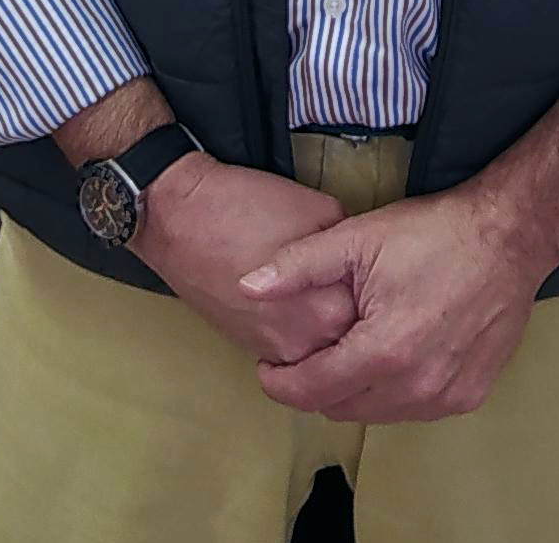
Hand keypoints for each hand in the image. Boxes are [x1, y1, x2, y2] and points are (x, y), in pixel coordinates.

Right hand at [132, 154, 362, 366]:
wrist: (180, 218)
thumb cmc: (247, 207)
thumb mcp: (321, 210)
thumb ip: (349, 248)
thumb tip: (365, 265)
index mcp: (329, 308)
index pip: (375, 312)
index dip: (377, 286)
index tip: (377, 270)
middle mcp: (305, 342)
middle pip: (352, 337)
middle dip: (356, 310)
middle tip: (351, 277)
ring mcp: (275, 351)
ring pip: (322, 348)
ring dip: (328, 324)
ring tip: (320, 285)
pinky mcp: (252, 349)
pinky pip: (293, 349)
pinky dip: (300, 328)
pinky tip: (295, 298)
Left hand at [236, 98, 558, 423]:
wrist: (507, 236)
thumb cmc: (432, 234)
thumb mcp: (357, 238)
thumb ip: (297, 267)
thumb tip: (246, 287)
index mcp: (384, 351)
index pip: (312, 391)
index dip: (280, 382)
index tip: (266, 365)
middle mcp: (417, 387)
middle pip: (341, 408)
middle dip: (314, 386)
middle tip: (305, 353)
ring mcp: (447, 397)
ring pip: (377, 413)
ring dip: (353, 391)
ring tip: (346, 350)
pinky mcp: (469, 396)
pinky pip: (413, 408)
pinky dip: (392, 391)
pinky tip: (389, 355)